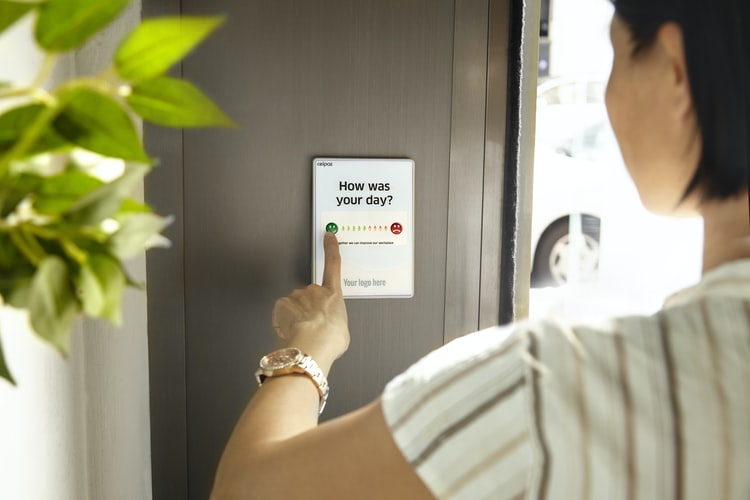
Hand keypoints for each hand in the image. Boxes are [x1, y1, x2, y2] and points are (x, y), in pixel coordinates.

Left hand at [271, 232, 349, 366]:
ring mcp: (298, 296)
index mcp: (333, 294)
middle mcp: (315, 291)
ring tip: (302, 331)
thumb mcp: (342, 330)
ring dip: (296, 315)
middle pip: (309, 294)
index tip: (328, 236)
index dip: (330, 248)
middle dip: (308, 307)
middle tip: (311, 325)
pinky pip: (282, 311)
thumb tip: (330, 326)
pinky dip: (284, 320)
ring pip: (294, 304)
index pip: (333, 264)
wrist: (313, 345)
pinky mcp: (283, 303)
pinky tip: (291, 330)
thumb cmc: (329, 340)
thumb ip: (335, 321)